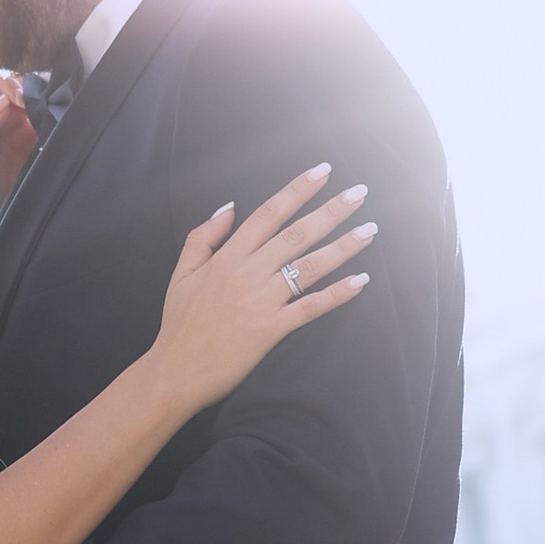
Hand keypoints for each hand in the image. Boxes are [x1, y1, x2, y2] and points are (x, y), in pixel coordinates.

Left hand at [0, 70, 39, 234]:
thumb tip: (3, 102)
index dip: (8, 84)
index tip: (21, 97)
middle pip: (15, 88)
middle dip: (29, 89)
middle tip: (42, 100)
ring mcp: (14, 127)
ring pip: (32, 103)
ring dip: (42, 102)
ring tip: (52, 108)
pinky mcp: (30, 141)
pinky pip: (43, 122)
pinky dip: (51, 119)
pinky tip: (56, 121)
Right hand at [150, 168, 373, 415]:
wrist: (175, 372)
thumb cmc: (179, 324)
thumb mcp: (181, 273)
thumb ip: (203, 237)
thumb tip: (228, 207)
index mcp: (226, 257)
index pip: (269, 214)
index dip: (297, 190)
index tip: (322, 172)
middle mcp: (247, 274)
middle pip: (296, 234)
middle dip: (331, 211)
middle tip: (359, 193)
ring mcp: (261, 302)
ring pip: (308, 267)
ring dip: (342, 247)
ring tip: (369, 230)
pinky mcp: (271, 330)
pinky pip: (310, 307)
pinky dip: (337, 294)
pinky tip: (360, 281)